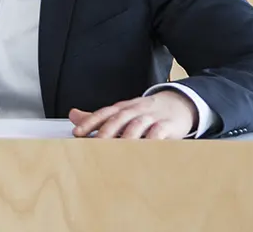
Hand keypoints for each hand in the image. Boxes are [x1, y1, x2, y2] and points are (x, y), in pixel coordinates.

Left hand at [69, 90, 197, 138]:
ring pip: (137, 125)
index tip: (77, 132)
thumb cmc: (146, 111)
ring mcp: (152, 117)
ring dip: (126, 137)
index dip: (90, 122)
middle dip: (106, 131)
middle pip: (118, 119)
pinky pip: (159, 132)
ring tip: (116, 150)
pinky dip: (151, 139)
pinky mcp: (168, 125)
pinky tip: (144, 148)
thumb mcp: (123, 111)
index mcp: (123, 108)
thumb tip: (73, 115)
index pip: (104, 113)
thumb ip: (99, 117)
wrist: (179, 103)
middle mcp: (135, 110)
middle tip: (95, 144)